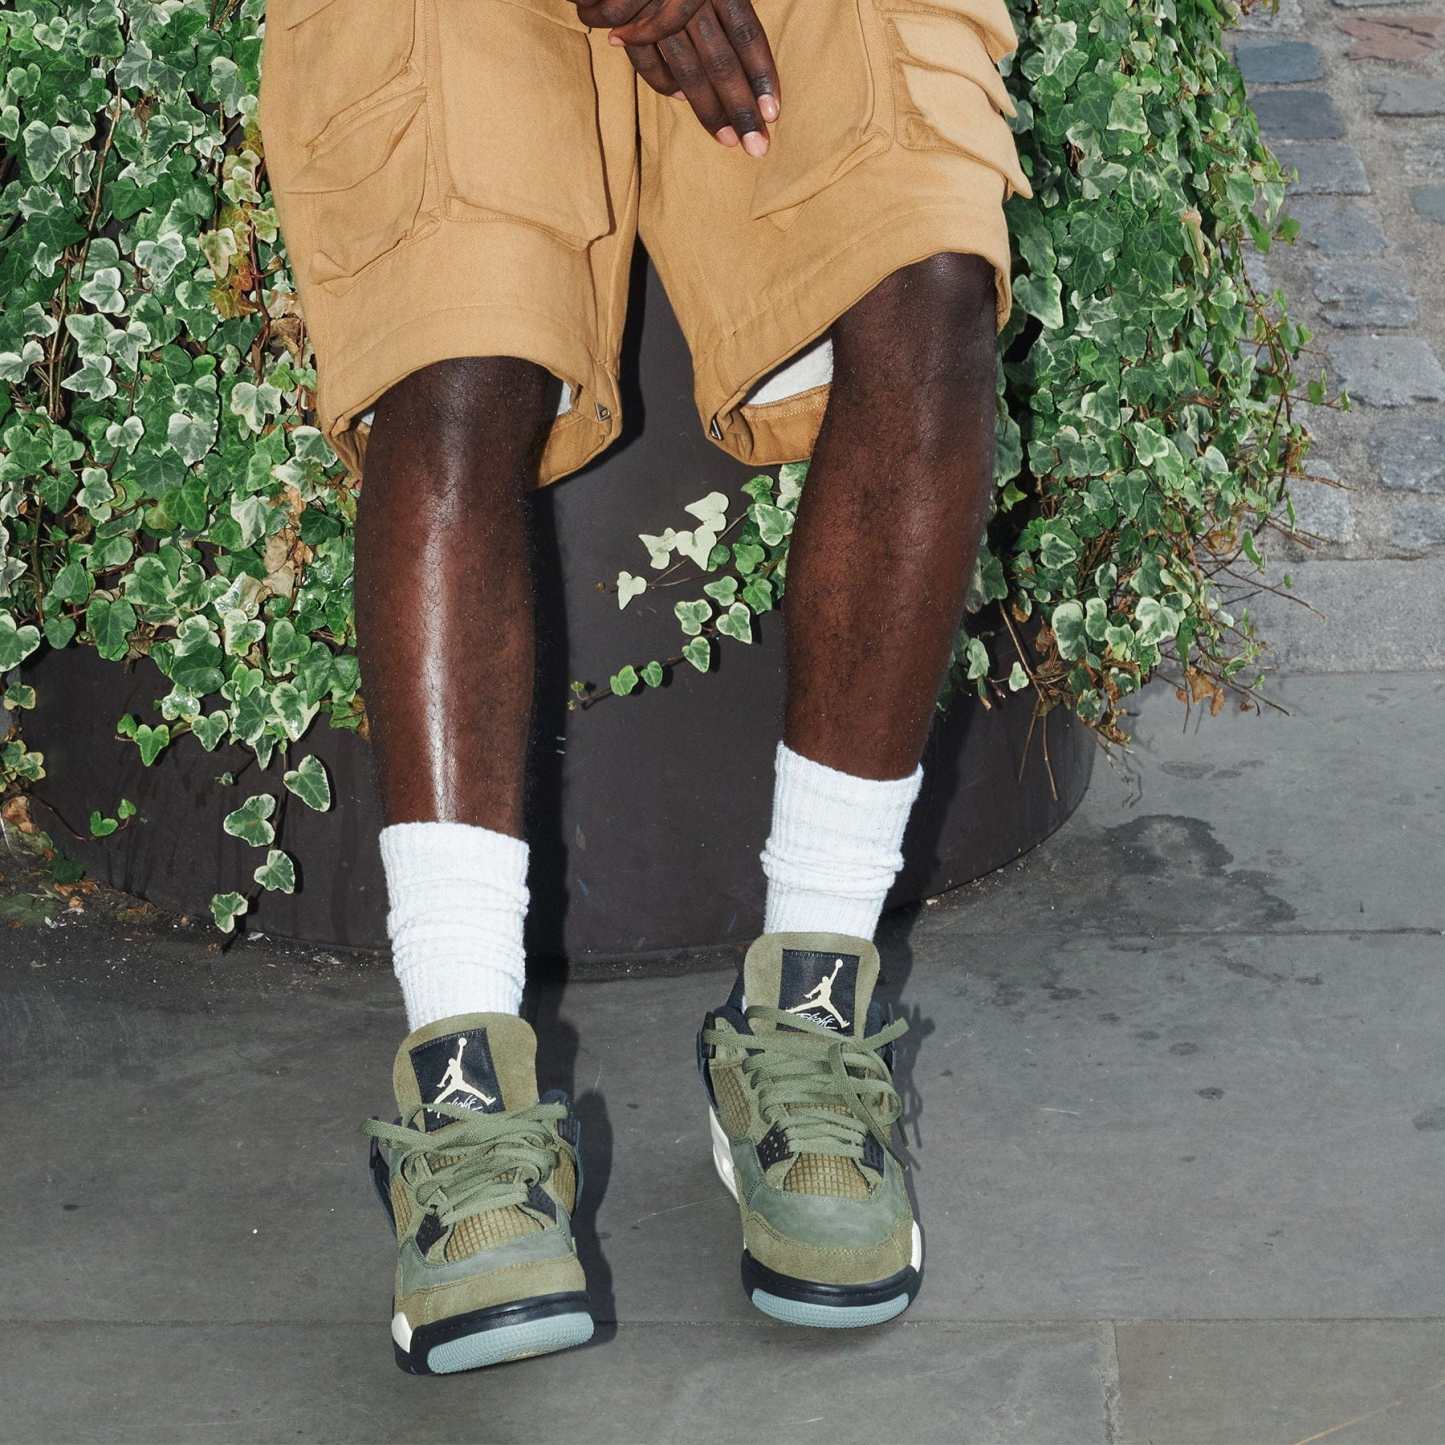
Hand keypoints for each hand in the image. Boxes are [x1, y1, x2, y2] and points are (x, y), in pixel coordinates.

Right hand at [577, 0, 780, 152]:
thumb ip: (723, 8)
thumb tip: (746, 51)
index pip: (746, 35)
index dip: (761, 75)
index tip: (772, 113)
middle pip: (721, 62)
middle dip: (740, 108)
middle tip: (757, 147)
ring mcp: (656, 12)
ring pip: (688, 71)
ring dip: (709, 111)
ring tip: (729, 140)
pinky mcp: (625, 22)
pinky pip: (649, 63)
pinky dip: (665, 83)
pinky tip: (681, 99)